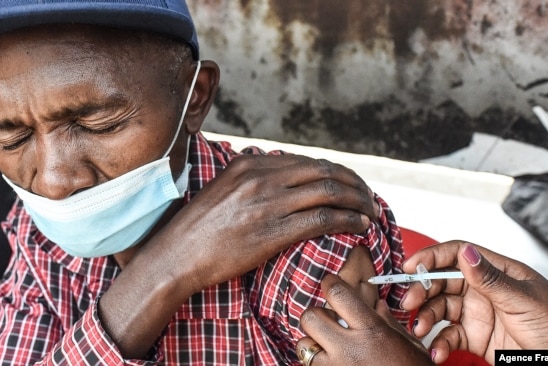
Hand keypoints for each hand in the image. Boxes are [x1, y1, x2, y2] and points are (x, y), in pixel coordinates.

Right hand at [101, 154, 379, 356]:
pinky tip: (360, 225)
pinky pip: (322, 219)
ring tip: (371, 212)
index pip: (308, 162)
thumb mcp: (224, 189)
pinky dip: (348, 219)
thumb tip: (283, 178)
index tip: (351, 185)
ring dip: (357, 202)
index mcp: (250, 164)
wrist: (176, 255)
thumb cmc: (199, 228)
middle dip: (354, 184)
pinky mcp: (272, 231)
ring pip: (328, 193)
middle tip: (368, 198)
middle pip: (324, 172)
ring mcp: (267, 203)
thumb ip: (253, 179)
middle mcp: (262, 177)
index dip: (337, 173)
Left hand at [296, 274, 432, 365]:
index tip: (330, 282)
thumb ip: (389, 323)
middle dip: (316, 315)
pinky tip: (332, 362)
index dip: (330, 283)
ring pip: (303, 345)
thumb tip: (378, 306)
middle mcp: (349, 349)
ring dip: (312, 343)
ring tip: (326, 346)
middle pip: (310, 317)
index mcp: (372, 331)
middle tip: (327, 319)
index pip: (338, 294)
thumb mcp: (409, 346)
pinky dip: (318, 362)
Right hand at [401, 241, 547, 363]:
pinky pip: (448, 336)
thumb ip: (490, 278)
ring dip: (426, 318)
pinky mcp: (474, 338)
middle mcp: (483, 290)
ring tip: (420, 330)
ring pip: (440, 309)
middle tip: (409, 304)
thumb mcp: (523, 300)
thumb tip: (466, 252)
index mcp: (497, 272)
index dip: (432, 257)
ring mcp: (477, 314)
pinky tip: (438, 352)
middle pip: (442, 282)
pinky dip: (439, 344)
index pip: (457, 254)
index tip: (411, 267)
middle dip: (422, 291)